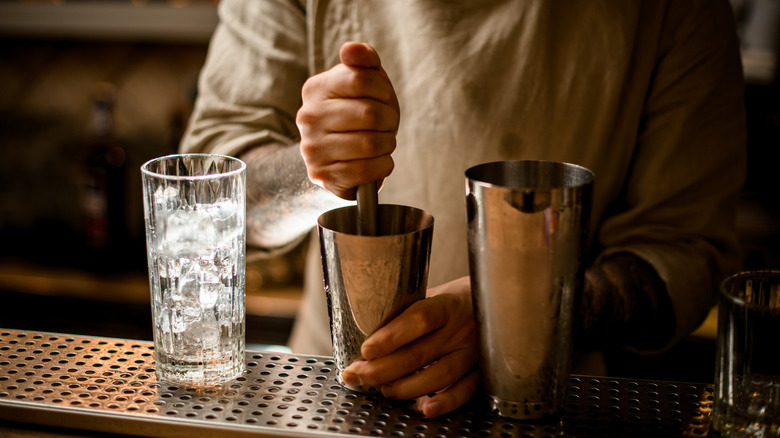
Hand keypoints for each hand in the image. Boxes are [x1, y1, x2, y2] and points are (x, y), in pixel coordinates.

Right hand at [296, 42, 399, 199]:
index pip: (360, 80)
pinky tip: (378, 162)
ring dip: (388, 145)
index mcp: (316, 89)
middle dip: (389, 121)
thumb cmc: (358, 113)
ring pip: (370, 144)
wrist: (338, 157)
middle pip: (369, 114)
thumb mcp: (364, 82)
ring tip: (382, 143)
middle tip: (387, 125)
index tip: (385, 99)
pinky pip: (366, 171)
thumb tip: (350, 50)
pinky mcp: (322, 176)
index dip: (384, 91)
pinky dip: (382, 166)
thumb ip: (363, 60)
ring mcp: (312, 148)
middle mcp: (308, 117)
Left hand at [341, 276, 479, 417]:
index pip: (418, 319)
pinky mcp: (481, 371)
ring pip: (440, 375)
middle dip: (382, 369)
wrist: (490, 304)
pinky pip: (464, 391)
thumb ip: (402, 314)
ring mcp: (473, 352)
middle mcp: (461, 329)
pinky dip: (445, 402)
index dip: (391, 337)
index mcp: (446, 304)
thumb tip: (365, 339)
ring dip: (406, 387)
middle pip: (420, 353)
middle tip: (357, 375)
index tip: (366, 350)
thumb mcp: (427, 296)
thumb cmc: (451, 301)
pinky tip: (425, 408)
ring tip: (384, 389)